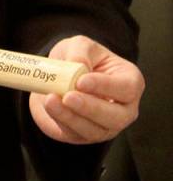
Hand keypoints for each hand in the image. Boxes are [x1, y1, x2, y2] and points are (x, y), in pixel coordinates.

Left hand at [29, 35, 144, 143]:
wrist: (58, 75)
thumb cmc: (79, 58)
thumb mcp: (80, 45)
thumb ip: (81, 52)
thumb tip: (79, 66)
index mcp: (130, 82)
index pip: (126, 89)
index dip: (105, 86)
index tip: (81, 81)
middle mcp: (123, 109)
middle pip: (116, 117)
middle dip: (91, 108)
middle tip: (68, 97)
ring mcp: (106, 126)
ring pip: (94, 130)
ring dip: (71, 117)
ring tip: (51, 100)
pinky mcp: (84, 135)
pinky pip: (75, 134)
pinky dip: (61, 121)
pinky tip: (50, 107)